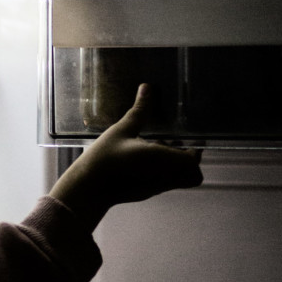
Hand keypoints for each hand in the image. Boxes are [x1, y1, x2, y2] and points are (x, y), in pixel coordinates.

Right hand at [49, 83, 203, 230]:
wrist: (86, 189)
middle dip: (185, 157)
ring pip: (176, 178)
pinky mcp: (144, 193)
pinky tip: (139, 159)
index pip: (194, 161)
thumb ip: (139, 111)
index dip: (195, 149)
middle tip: (171, 140)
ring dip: (171, 163)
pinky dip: (158, 171)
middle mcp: (164, 177)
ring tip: (152, 147)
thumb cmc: (104, 160)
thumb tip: (147, 88)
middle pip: (190, 173)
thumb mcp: (122, 130)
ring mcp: (154, 188)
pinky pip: (162, 182)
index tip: (185, 137)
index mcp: (163, 160)